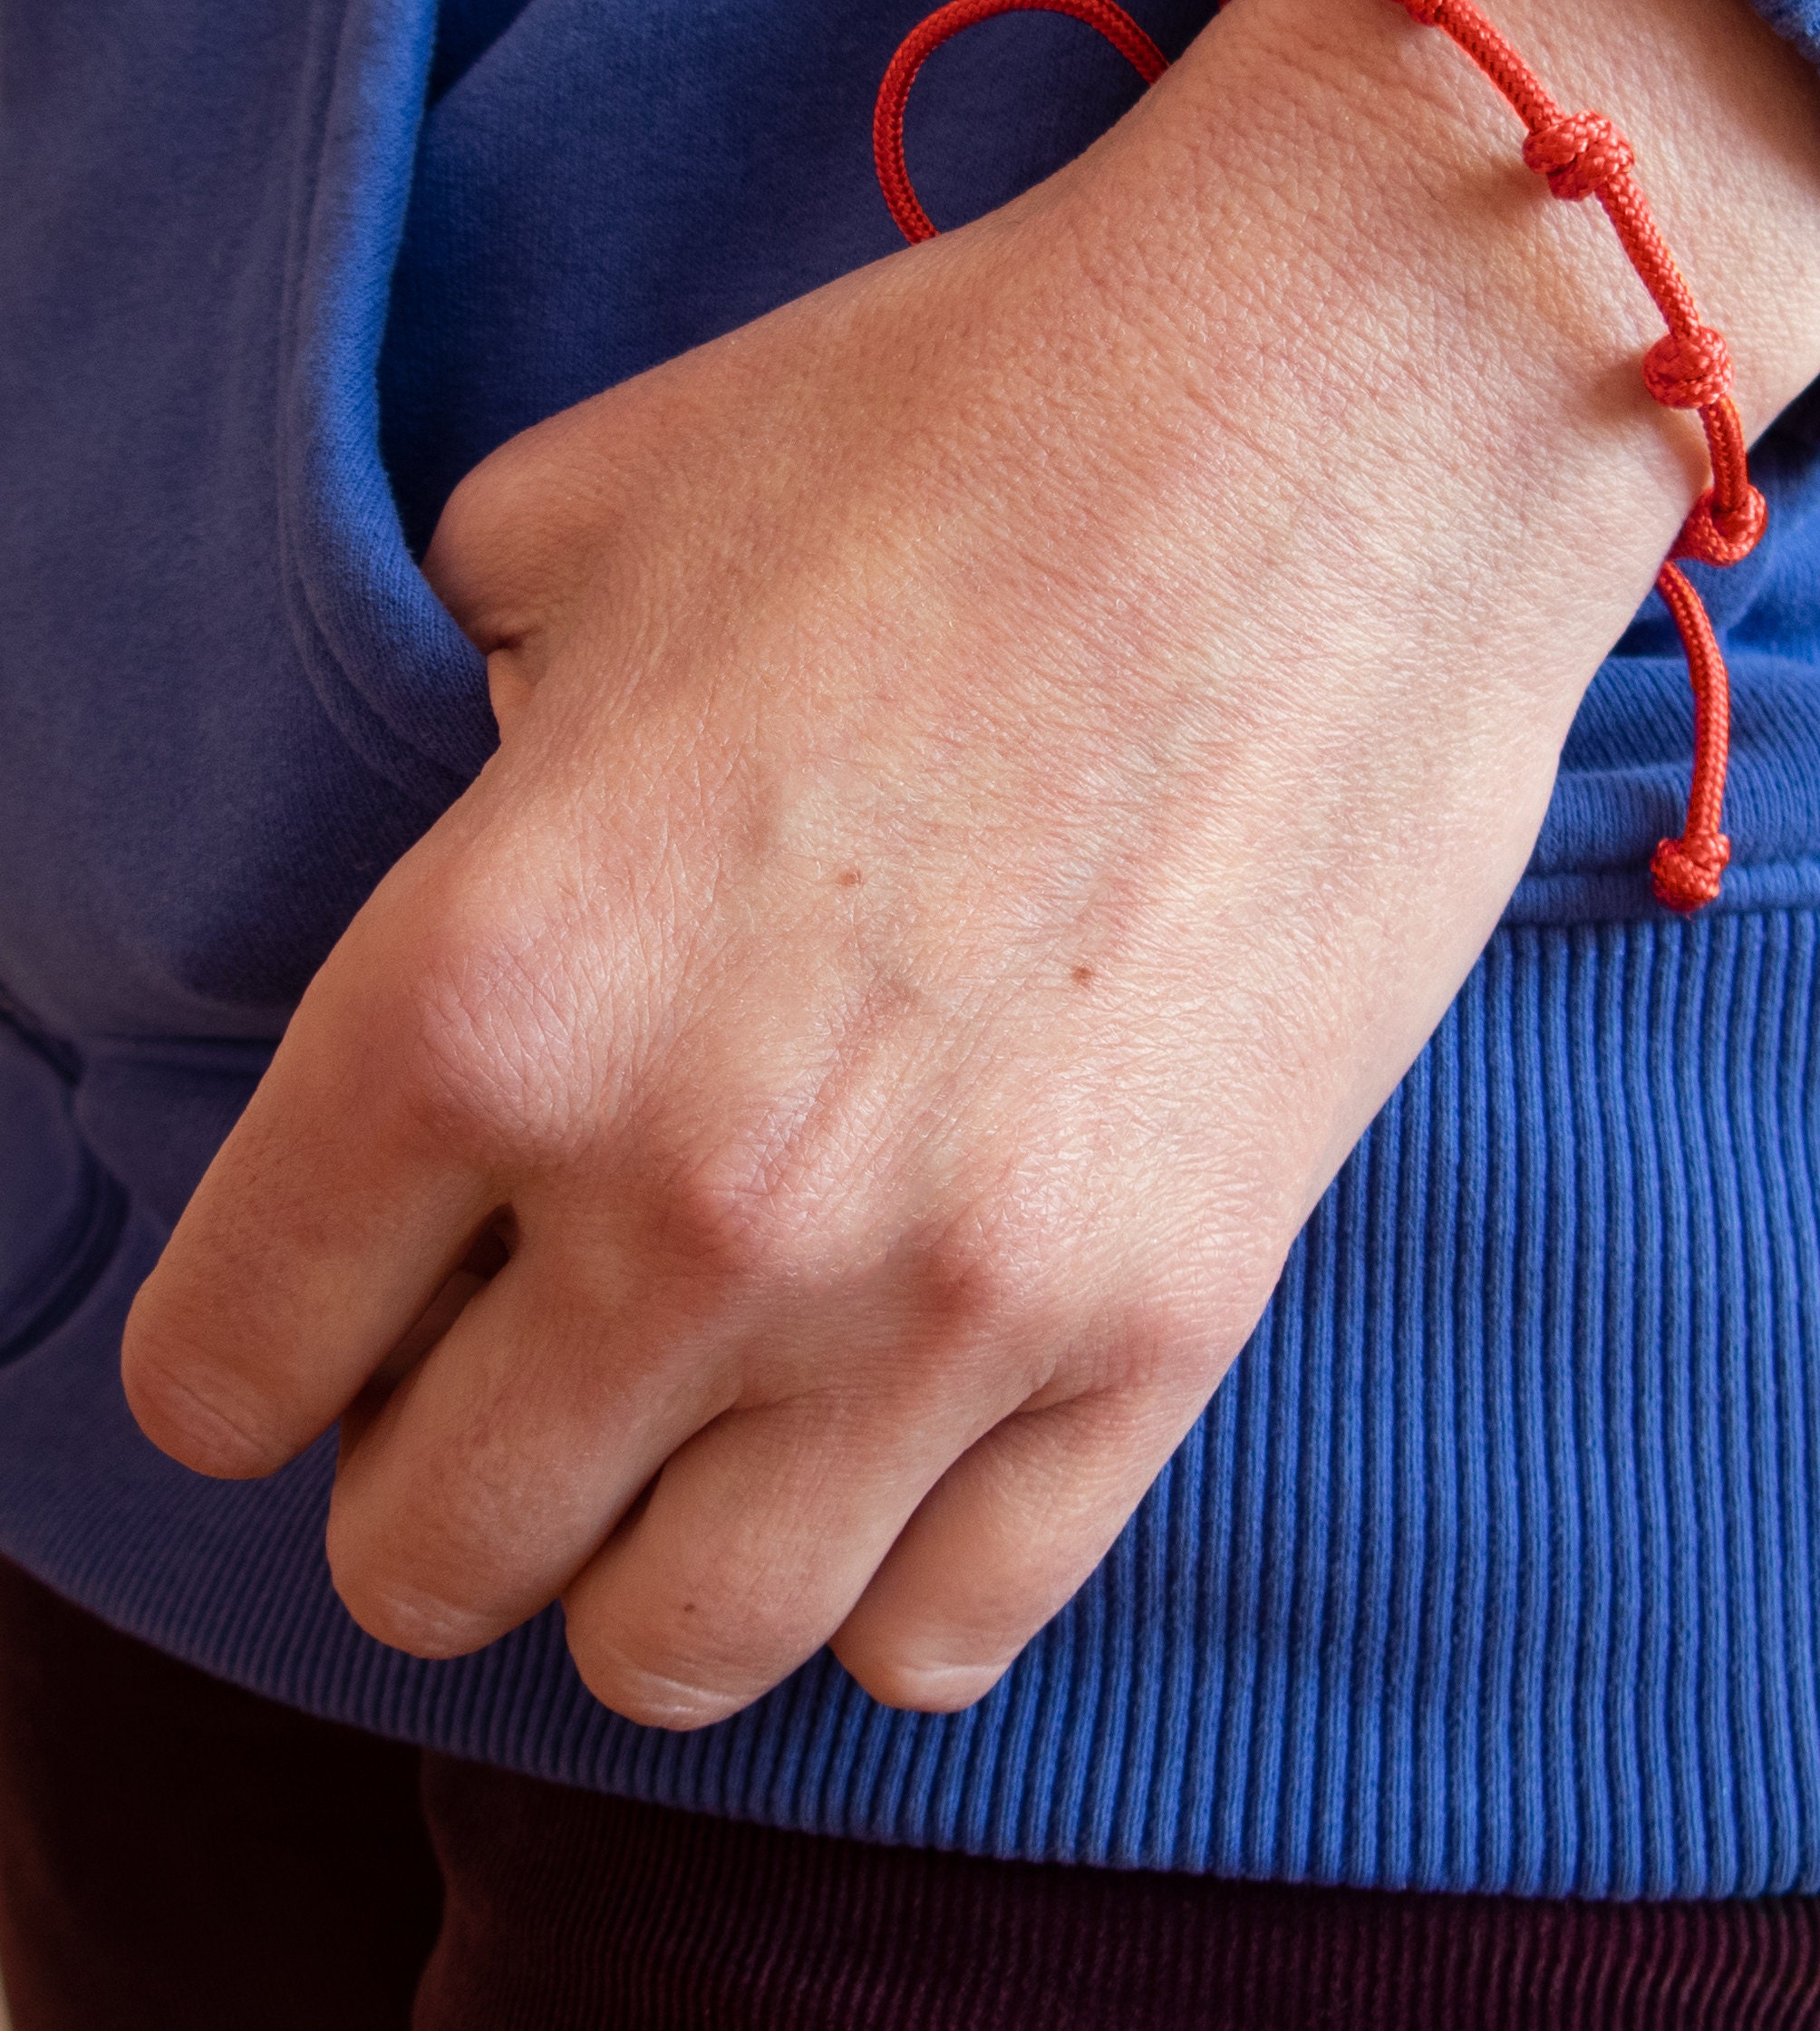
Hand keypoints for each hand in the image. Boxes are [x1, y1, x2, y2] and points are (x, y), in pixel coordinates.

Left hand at [120, 0, 1819, 1725]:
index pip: (227, 1362)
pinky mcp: (1174, 1318)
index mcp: (487, 984)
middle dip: (433, 1476)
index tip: (335, 1301)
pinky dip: (888, 1576)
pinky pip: (956, 1629)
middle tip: (518, 1353)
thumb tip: (477, 874)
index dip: (258, 1343)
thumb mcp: (586, 527)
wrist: (1348, 411)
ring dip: (645, 1567)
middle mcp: (693, 1195)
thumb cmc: (961, 424)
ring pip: (683, 1651)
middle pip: (434, 1559)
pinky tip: (897, 1435)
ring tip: (703, 1427)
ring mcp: (951, 1293)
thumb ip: (453, 758)